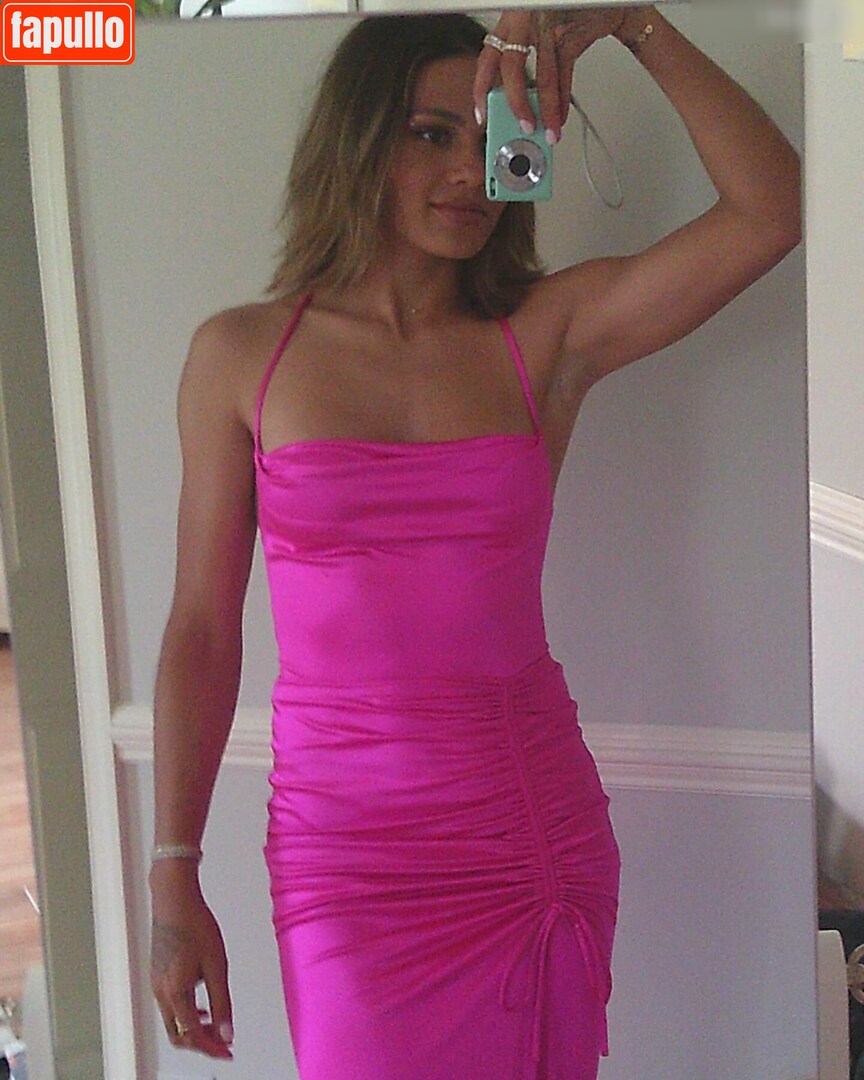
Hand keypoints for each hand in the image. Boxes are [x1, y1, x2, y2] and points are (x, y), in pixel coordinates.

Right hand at [150, 865, 233, 1059]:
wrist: (175, 899)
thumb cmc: (196, 926)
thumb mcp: (217, 966)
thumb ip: (221, 1003)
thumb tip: (226, 1033)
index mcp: (175, 994)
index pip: (193, 1035)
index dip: (212, 1047)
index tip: (229, 1052)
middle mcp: (161, 992)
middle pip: (178, 1034)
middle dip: (200, 1043)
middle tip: (222, 1043)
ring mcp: (156, 982)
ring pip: (172, 1020)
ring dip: (193, 1027)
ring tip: (215, 1023)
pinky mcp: (157, 972)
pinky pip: (169, 1004)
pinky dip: (186, 1011)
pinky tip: (201, 1001)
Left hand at [473, 7, 641, 143]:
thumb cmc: (574, 8)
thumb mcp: (543, 27)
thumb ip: (533, 59)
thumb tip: (529, 99)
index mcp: (514, 20)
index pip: (488, 57)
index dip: (481, 88)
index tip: (481, 113)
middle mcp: (526, 20)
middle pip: (510, 67)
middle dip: (517, 104)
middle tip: (523, 127)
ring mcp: (548, 26)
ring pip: (542, 75)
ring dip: (547, 109)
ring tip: (550, 131)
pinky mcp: (570, 33)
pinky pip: (565, 73)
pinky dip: (563, 99)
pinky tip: (562, 114)